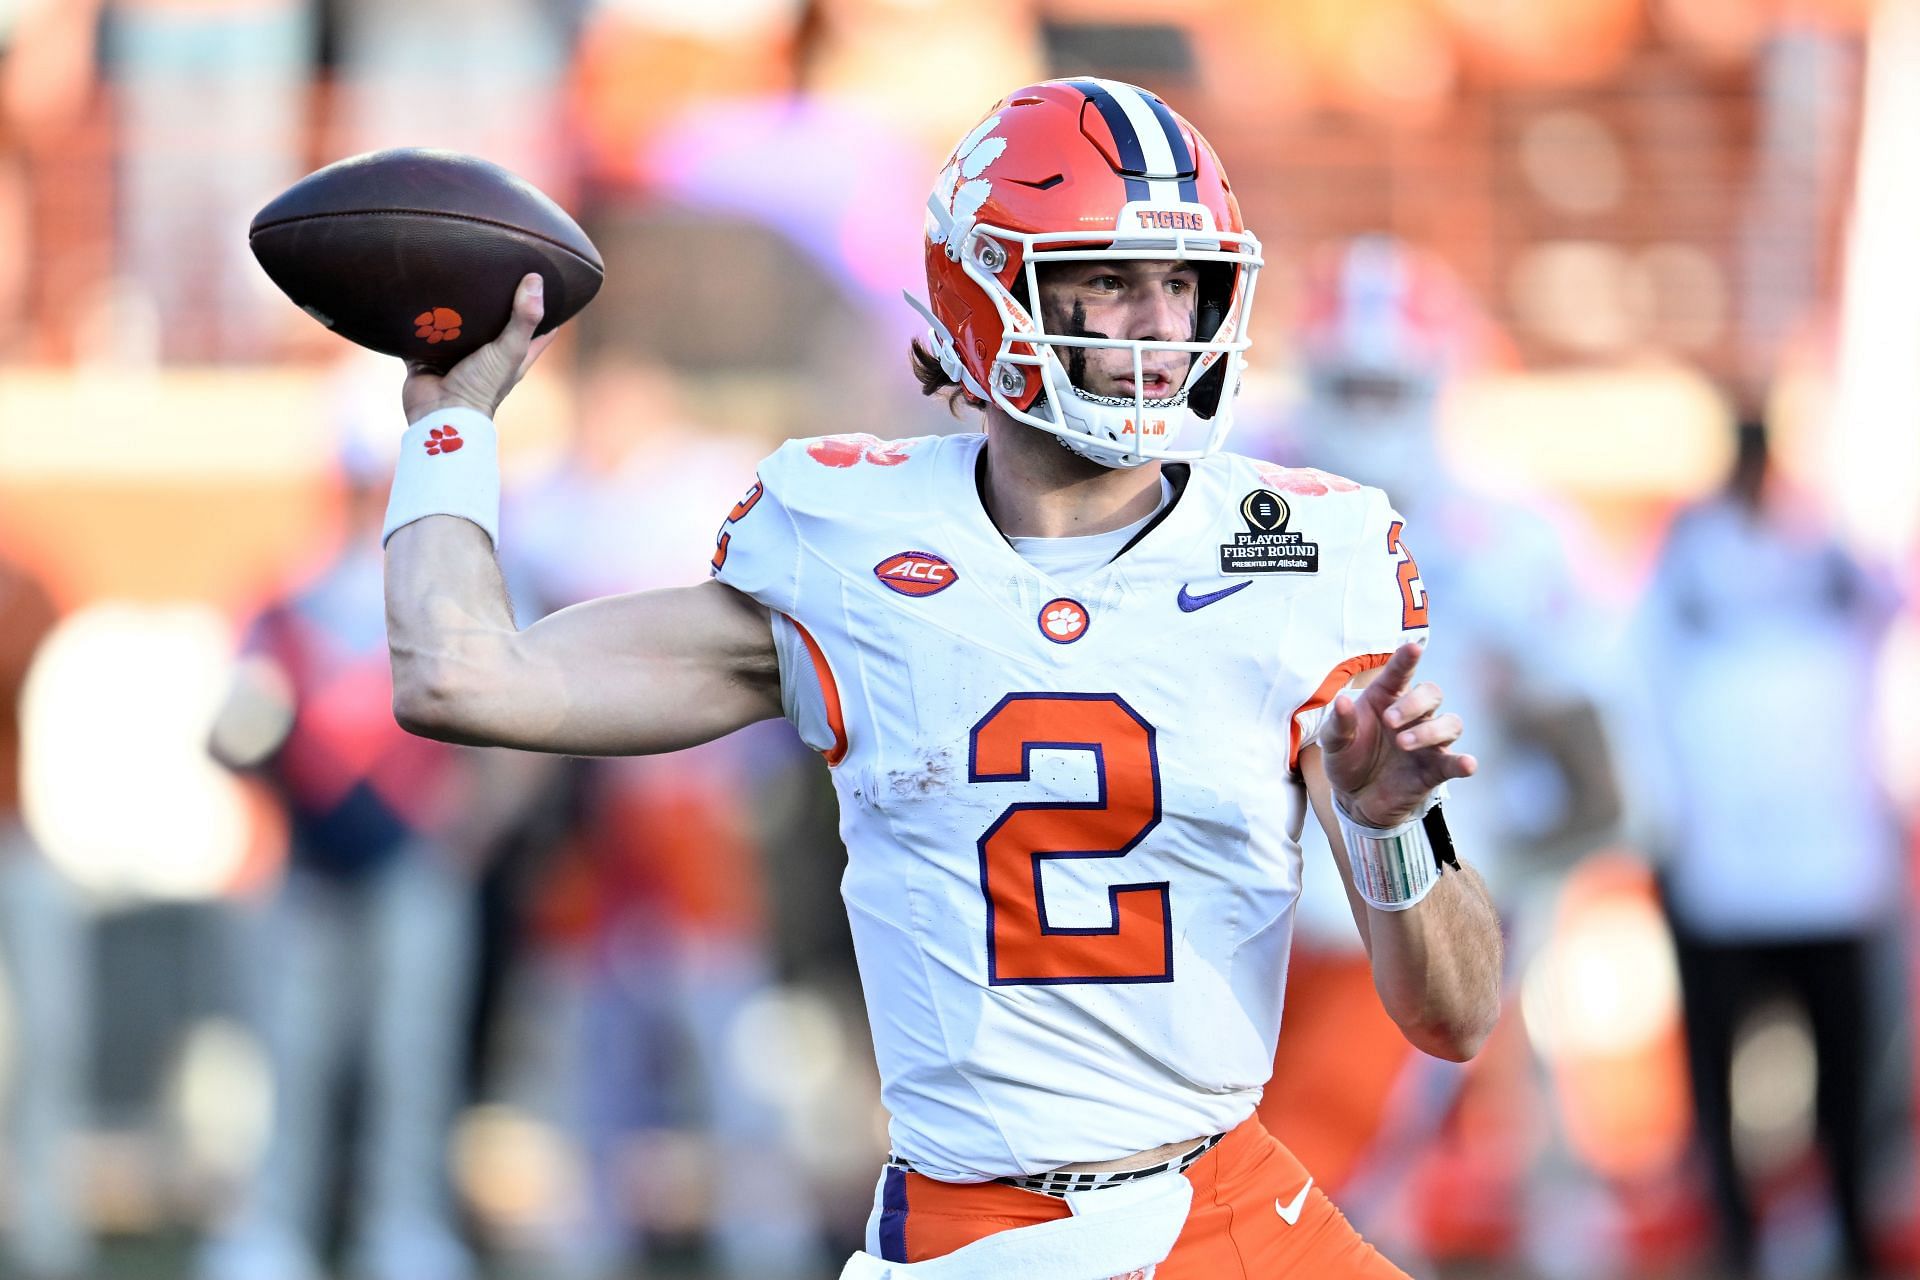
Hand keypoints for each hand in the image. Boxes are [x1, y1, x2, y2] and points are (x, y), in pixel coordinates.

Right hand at [402, 273, 555, 422]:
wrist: (438, 413)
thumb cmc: (481, 386)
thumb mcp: (509, 350)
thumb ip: (523, 318)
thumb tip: (536, 279)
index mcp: (513, 355)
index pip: (539, 330)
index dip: (546, 309)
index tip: (546, 282)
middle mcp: (486, 355)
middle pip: (496, 322)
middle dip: (495, 300)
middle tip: (494, 268)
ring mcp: (456, 356)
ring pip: (458, 325)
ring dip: (455, 306)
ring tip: (454, 272)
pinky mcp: (428, 357)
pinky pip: (423, 333)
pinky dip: (421, 319)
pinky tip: (418, 294)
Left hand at [1321, 641, 1475, 827]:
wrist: (1354, 799)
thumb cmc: (1347, 759)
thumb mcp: (1333, 743)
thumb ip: (1339, 724)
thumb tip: (1342, 703)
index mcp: (1386, 698)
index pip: (1401, 673)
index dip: (1408, 659)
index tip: (1413, 648)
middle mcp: (1412, 716)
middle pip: (1432, 694)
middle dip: (1414, 703)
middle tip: (1390, 721)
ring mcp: (1428, 742)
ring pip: (1450, 723)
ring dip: (1430, 731)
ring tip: (1403, 744)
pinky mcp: (1434, 770)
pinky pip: (1454, 763)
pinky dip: (1463, 763)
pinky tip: (1467, 765)